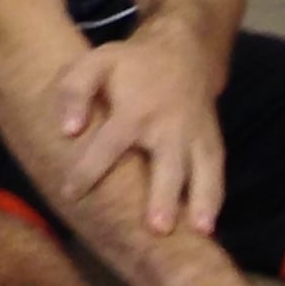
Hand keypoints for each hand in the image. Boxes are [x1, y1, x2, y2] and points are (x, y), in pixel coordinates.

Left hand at [56, 28, 227, 234]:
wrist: (182, 53)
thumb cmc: (128, 64)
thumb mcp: (93, 62)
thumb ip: (74, 91)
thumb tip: (68, 130)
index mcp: (133, 110)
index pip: (107, 145)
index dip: (88, 170)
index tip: (70, 193)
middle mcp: (168, 128)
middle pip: (165, 165)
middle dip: (163, 196)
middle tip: (157, 227)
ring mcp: (195, 137)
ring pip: (201, 173)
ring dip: (200, 202)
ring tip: (199, 231)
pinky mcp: (213, 143)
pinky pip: (216, 173)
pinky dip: (215, 198)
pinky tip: (208, 226)